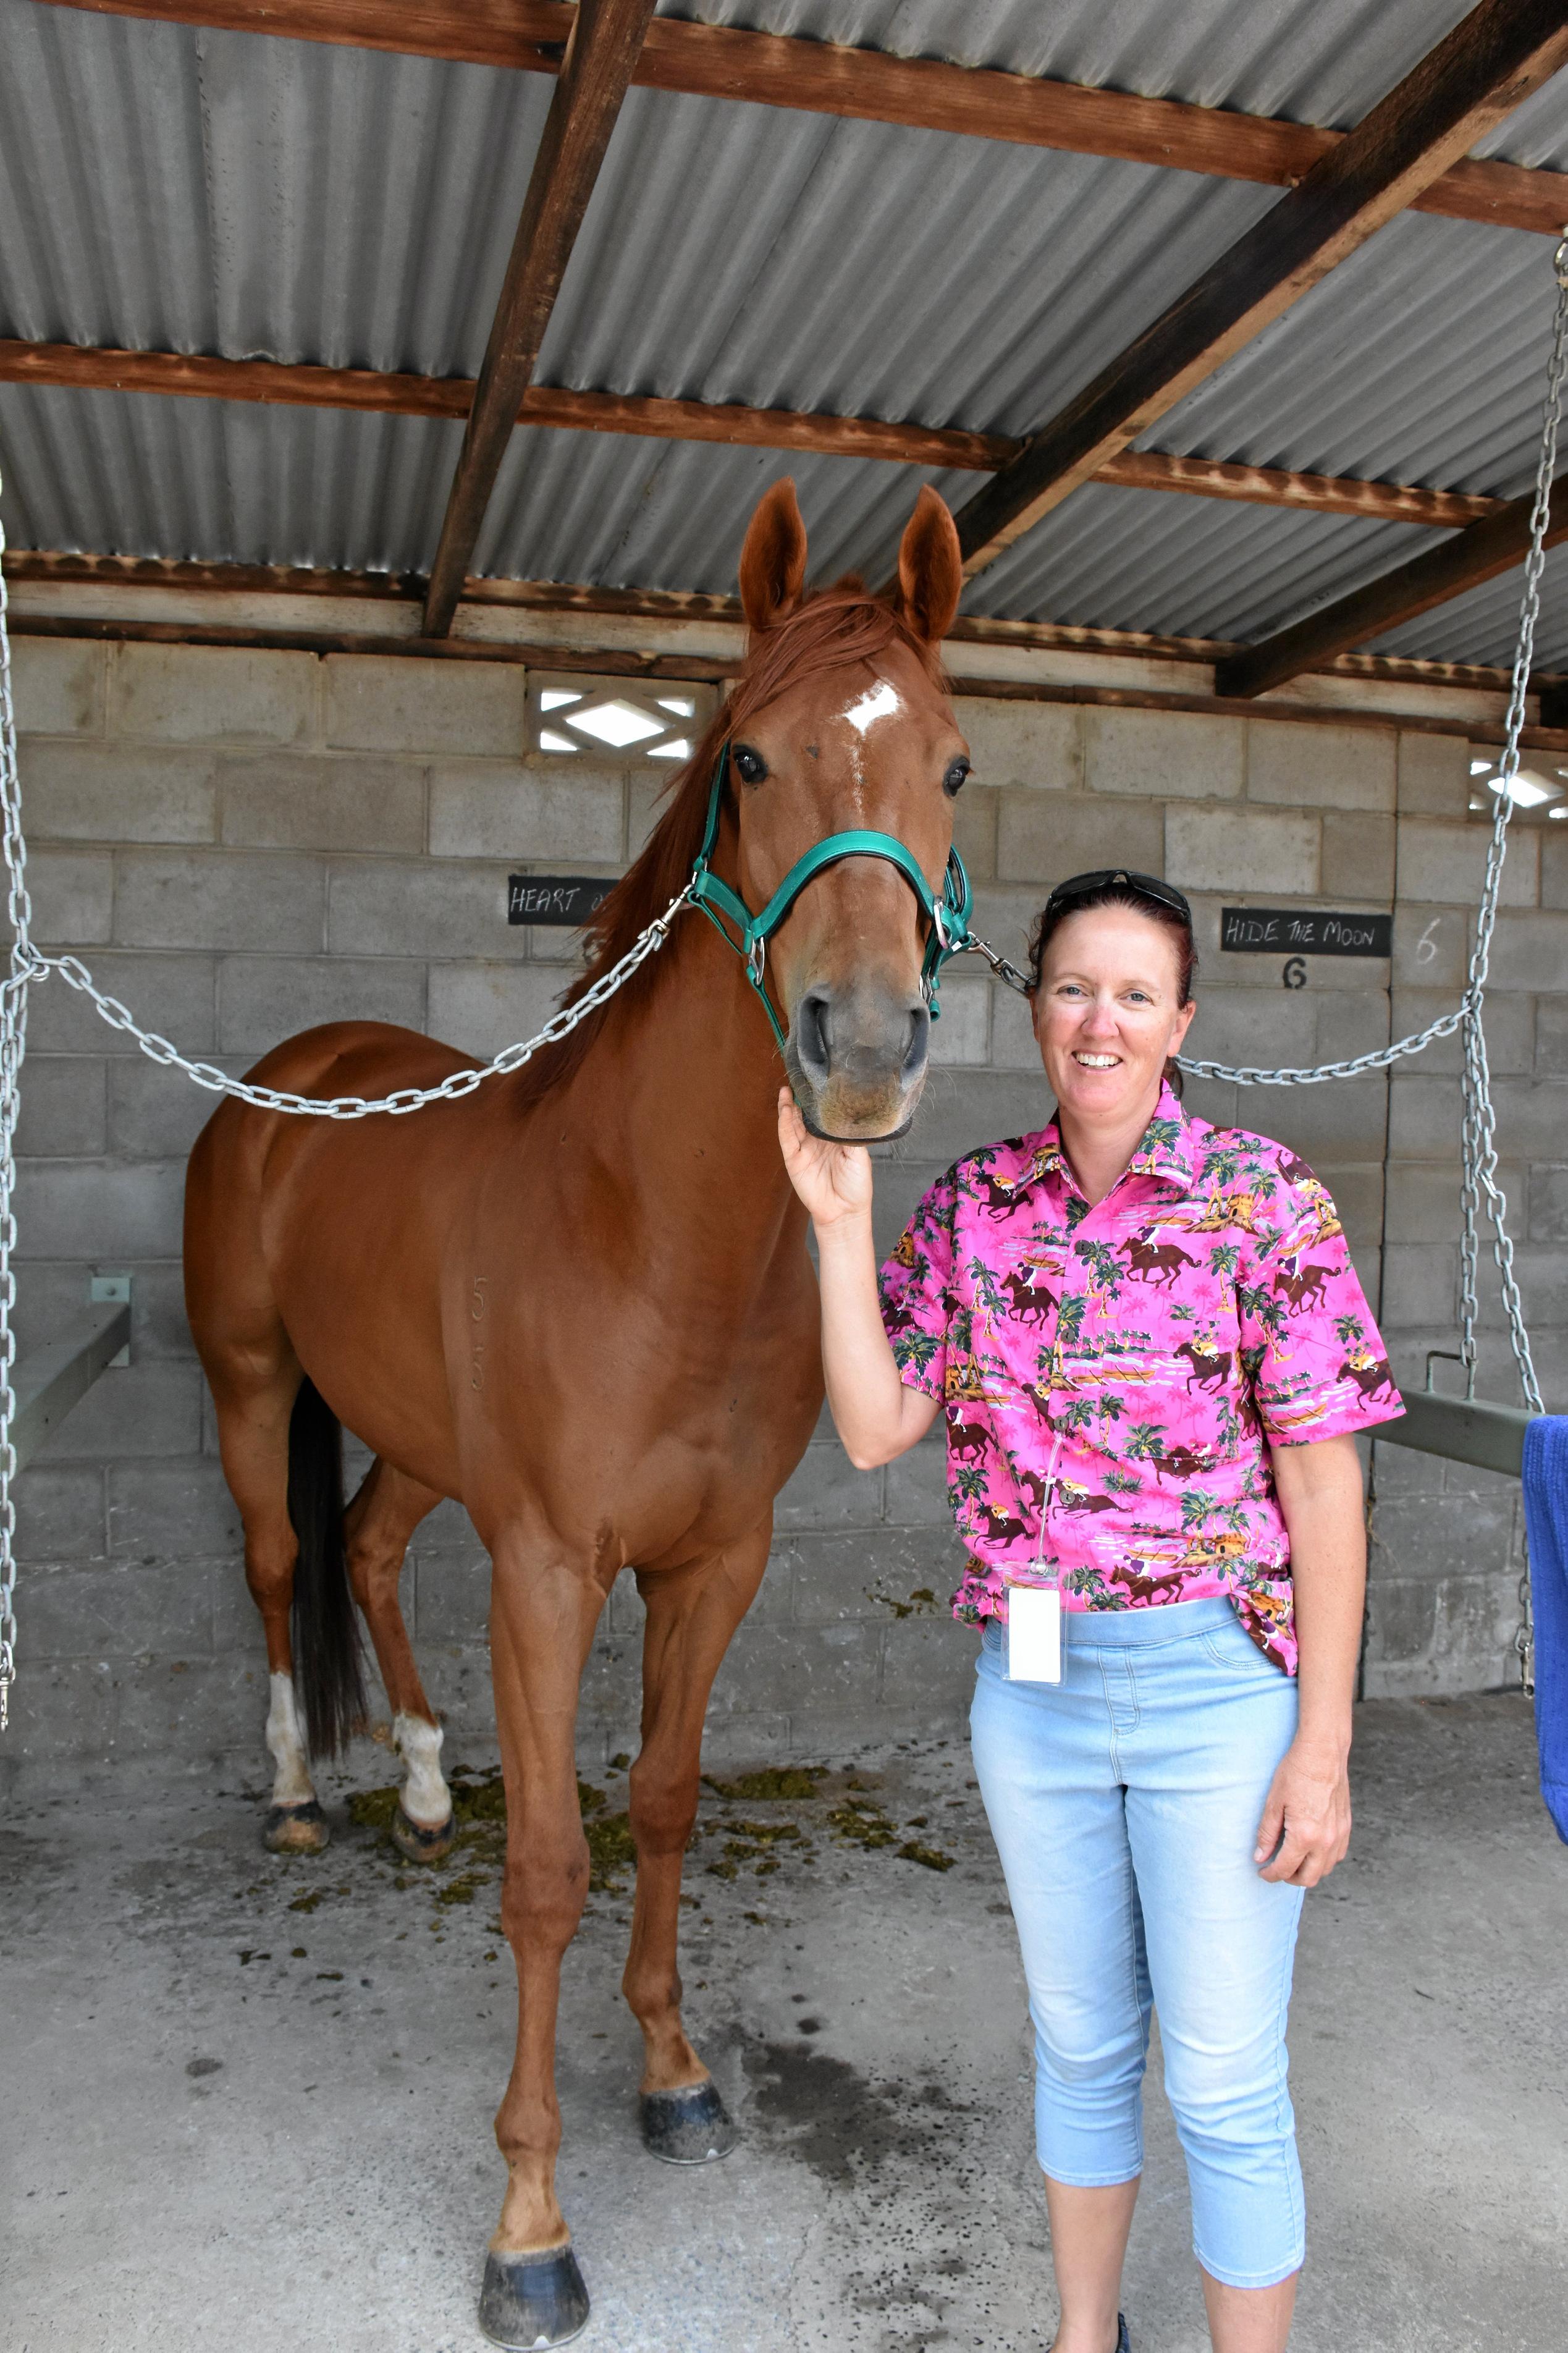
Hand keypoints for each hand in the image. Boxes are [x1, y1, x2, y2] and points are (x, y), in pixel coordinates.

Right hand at [777, 1088, 872, 1227]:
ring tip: (788, 1089)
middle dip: (802, 1098)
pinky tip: (786, 1109)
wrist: (846, 1212)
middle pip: (805, 1115)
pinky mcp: (794, 1160)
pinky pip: (787, 1138)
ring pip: (793, 1123)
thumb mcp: (859, 1154)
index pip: (824, 1114)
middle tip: (799, 1077)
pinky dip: (785, 1123)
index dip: (820, 1099)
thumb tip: (846, 1110)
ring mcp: (804, 1150)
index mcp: (834, 1137)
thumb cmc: (856, 1185)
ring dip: (789, 1106)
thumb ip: (849, 1133)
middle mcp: (818, 1141)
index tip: (818, 1080)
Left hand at [1254, 1738, 1351, 1885]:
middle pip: (1308, 1878)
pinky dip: (1324, 1860)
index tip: (1262, 1871)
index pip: (1285, 1868)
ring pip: (1325, 1870)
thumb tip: (1260, 1856)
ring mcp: (1339, 1835)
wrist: (1323, 1753)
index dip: (1270, 1874)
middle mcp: (1325, 1841)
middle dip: (1289, 1878)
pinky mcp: (1346, 1827)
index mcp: (1305, 1836)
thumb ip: (1267, 1833)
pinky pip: (1337, 1856)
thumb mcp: (1274, 1802)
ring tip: (1292, 1859)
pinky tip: (1311, 1849)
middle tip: (1276, 1868)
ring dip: (1308, 1871)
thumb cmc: (1296, 1772)